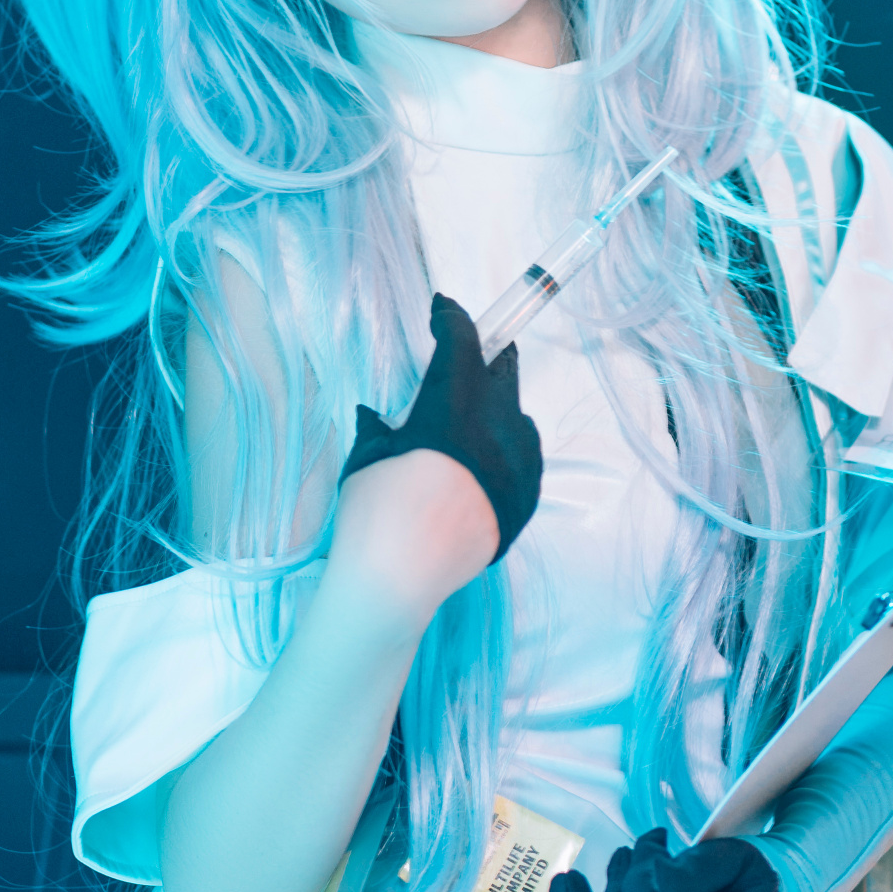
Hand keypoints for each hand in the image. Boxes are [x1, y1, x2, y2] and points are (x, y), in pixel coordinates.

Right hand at [338, 293, 541, 587]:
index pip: (461, 342)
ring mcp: (518, 466)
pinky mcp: (526, 500)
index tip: (443, 309)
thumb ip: (379, 428)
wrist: (400, 582)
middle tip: (469, 357)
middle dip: (485, 358)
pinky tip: (486, 464)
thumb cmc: (375, 515)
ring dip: (498, 409)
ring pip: (518, 418)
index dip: (451, 318)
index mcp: (453, 406)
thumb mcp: (366, 457)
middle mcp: (495, 428)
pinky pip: (525, 459)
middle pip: (503, 372)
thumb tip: (376, 417)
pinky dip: (508, 451)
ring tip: (473, 422)